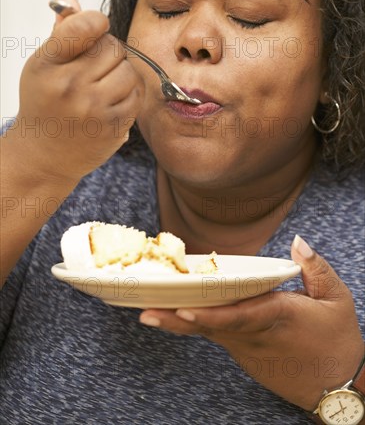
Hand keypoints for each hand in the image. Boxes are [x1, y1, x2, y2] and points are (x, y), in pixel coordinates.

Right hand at [12, 0, 143, 182]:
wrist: (43, 156)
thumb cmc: (44, 103)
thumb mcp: (42, 65)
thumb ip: (61, 30)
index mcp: (47, 65)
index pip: (85, 25)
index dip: (96, 22)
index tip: (94, 30)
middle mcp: (70, 86)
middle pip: (113, 47)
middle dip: (109, 51)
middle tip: (96, 65)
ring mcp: (93, 109)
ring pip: (129, 70)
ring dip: (121, 73)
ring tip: (103, 84)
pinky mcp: (113, 127)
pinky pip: (137, 95)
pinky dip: (128, 93)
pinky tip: (111, 99)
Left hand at [140, 235, 363, 409]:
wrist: (337, 385)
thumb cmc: (337, 338)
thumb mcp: (337, 299)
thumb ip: (315, 268)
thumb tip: (297, 241)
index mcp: (278, 316)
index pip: (241, 316)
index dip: (212, 315)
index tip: (185, 310)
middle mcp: (255, 334)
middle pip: (212, 326)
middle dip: (178, 319)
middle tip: (145, 312)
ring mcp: (246, 348)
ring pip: (208, 333)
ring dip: (177, 324)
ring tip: (147, 314)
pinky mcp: (243, 353)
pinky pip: (215, 336)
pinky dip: (194, 325)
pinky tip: (172, 315)